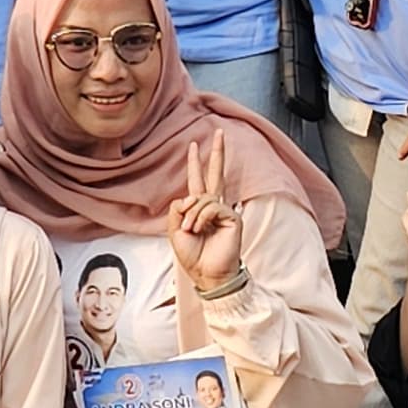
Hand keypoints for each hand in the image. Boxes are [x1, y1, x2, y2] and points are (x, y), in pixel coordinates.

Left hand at [165, 132, 245, 293]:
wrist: (207, 275)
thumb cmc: (193, 257)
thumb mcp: (175, 231)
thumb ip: (177, 209)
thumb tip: (187, 197)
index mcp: (199, 209)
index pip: (198, 180)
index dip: (195, 163)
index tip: (193, 145)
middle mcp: (214, 207)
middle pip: (216, 173)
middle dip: (217, 152)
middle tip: (220, 132)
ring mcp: (225, 211)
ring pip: (204, 197)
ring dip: (192, 213)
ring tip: (190, 229)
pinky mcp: (233, 218)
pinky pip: (213, 207)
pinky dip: (201, 217)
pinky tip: (200, 229)